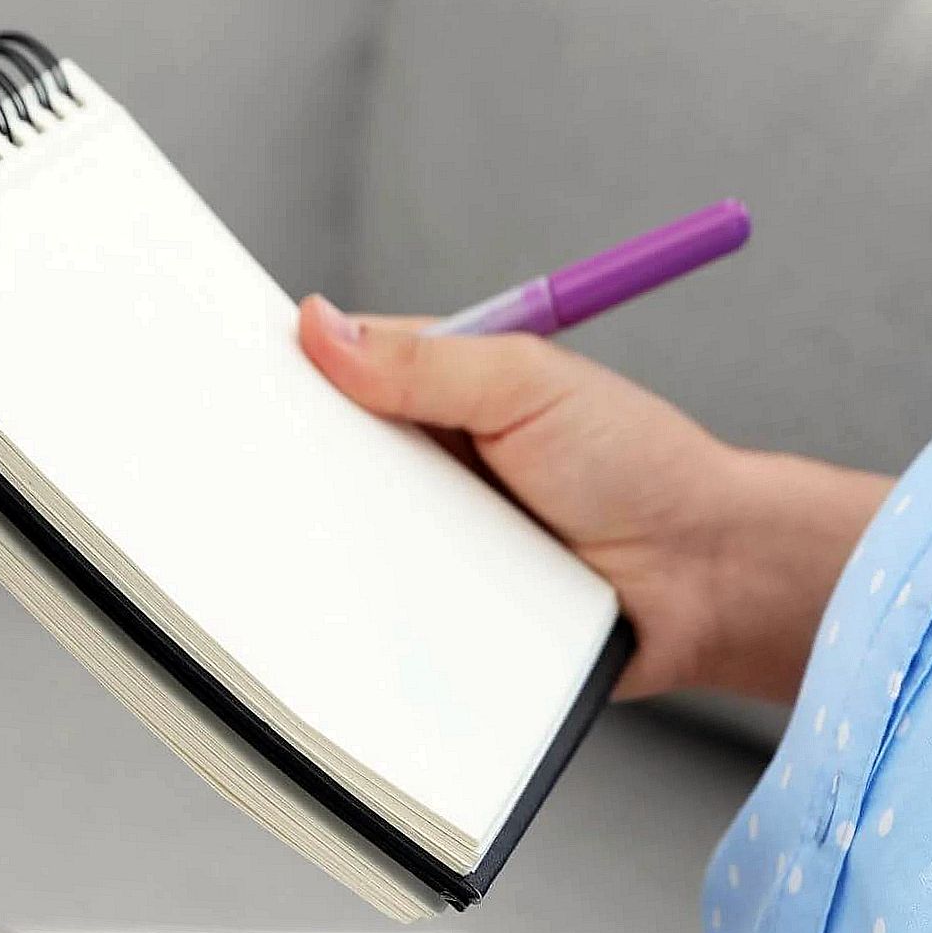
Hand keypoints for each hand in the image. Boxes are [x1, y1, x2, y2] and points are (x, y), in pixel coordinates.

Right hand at [297, 298, 886, 701]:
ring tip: (286, 541)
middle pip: (325, 456)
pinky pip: (382, 608)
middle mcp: (431, 459)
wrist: (704, 579)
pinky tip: (340, 607)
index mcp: (444, 387)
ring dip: (324, 539)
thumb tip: (319, 324)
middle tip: (240, 471)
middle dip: (287, 463)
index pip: (336, 370)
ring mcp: (435, 535)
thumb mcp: (530, 386)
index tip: (227, 383)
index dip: (285, 375)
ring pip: (344, 535)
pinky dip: (362, 608)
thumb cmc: (639, 465)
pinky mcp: (445, 605)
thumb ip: (429, 361)